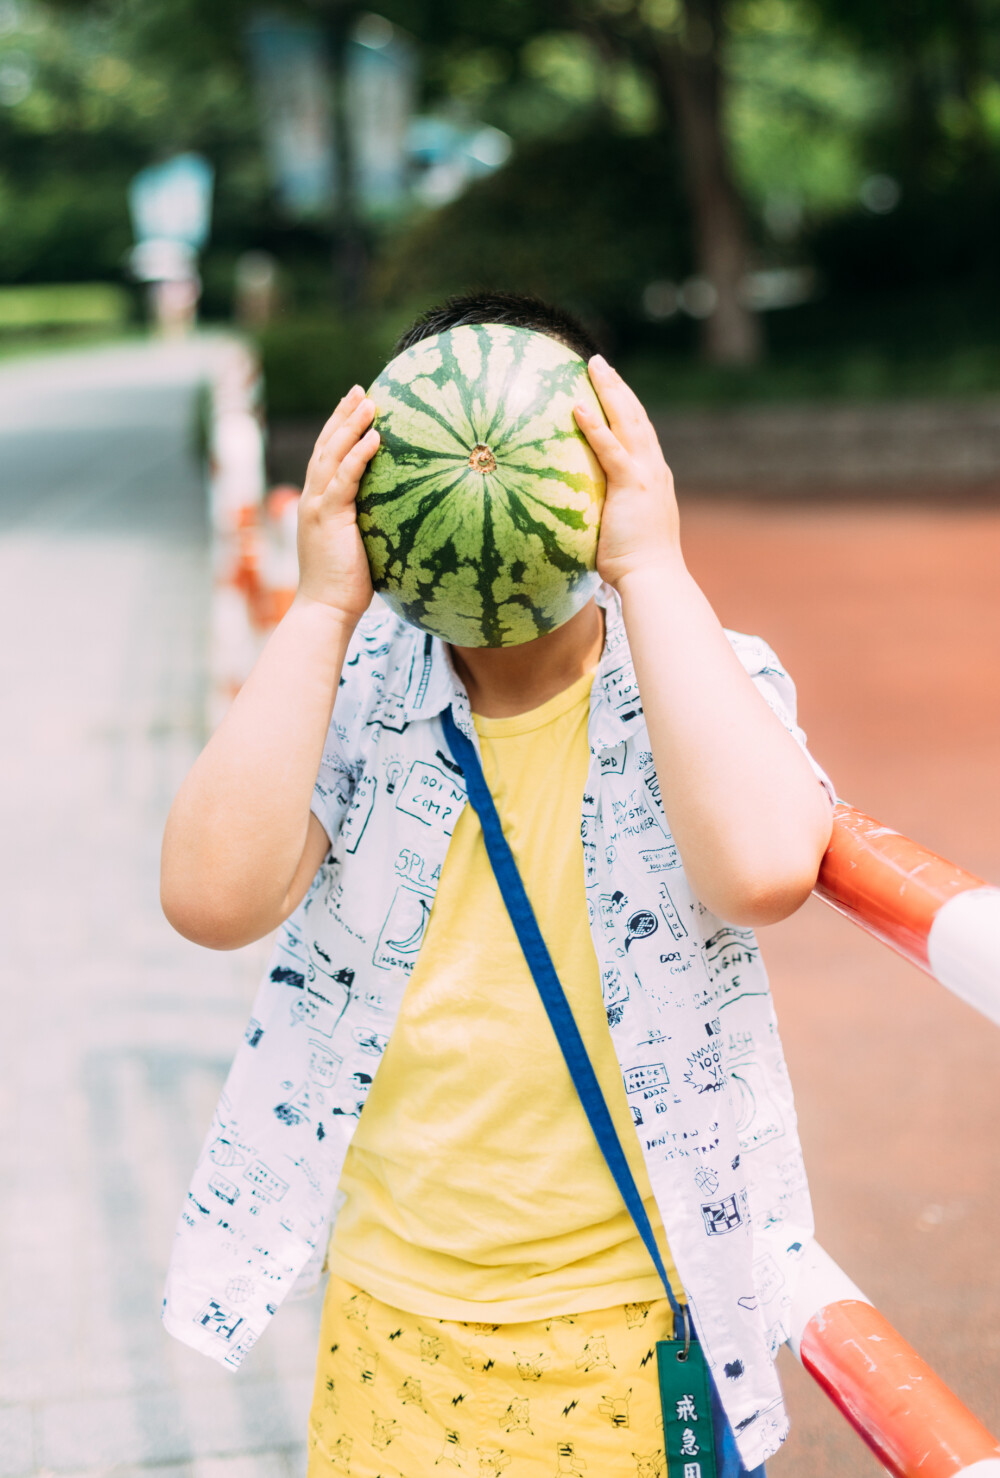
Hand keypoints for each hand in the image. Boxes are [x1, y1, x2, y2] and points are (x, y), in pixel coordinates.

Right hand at [295, 384, 379, 623]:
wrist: (324, 610)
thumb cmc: (346, 587)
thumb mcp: (358, 547)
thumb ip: (370, 525)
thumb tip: (400, 516)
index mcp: (318, 504)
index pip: (327, 458)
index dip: (339, 430)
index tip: (354, 406)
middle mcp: (313, 499)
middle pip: (326, 446)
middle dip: (342, 415)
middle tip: (360, 390)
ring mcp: (317, 507)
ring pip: (332, 454)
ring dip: (350, 425)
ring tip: (368, 401)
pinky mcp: (328, 518)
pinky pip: (344, 479)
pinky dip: (358, 455)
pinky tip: (375, 437)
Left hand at [574, 356, 681, 589]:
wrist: (654, 578)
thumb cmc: (636, 566)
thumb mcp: (624, 530)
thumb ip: (611, 514)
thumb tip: (587, 515)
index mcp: (653, 478)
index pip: (638, 433)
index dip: (624, 407)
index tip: (611, 387)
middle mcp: (654, 469)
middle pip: (635, 416)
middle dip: (617, 387)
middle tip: (599, 362)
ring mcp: (646, 475)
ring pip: (627, 422)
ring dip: (610, 391)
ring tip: (593, 365)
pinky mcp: (632, 486)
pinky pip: (610, 450)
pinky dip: (595, 427)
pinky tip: (578, 407)